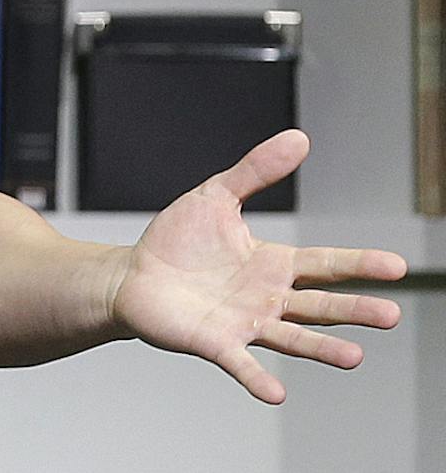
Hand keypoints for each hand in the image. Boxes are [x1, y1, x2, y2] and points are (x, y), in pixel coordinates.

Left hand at [109, 128, 405, 403]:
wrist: (133, 275)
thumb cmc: (179, 240)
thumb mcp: (217, 196)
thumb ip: (256, 170)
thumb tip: (299, 138)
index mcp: (273, 264)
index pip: (325, 264)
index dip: (360, 264)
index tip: (398, 265)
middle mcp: (268, 299)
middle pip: (319, 306)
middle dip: (354, 310)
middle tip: (390, 314)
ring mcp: (245, 324)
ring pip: (292, 338)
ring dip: (321, 348)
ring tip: (354, 357)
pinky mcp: (216, 342)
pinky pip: (241, 364)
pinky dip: (258, 378)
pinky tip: (276, 393)